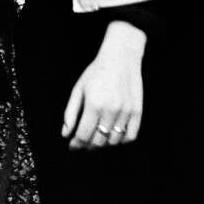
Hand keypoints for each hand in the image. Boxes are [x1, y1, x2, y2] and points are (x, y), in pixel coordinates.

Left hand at [62, 21, 145, 149]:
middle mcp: (111, 110)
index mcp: (94, 104)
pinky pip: (130, 136)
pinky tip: (113, 134)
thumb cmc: (96, 72)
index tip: (73, 145)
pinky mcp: (137, 112)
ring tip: (97, 135)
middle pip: (98, 141)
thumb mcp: (79, 89)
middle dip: (88, 144)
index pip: (84, 135)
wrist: (120, 57)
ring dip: (104, 142)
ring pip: (113, 141)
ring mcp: (126, 112)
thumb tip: (65, 134)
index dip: (76, 143)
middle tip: (83, 141)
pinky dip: (121, 139)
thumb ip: (70, 113)